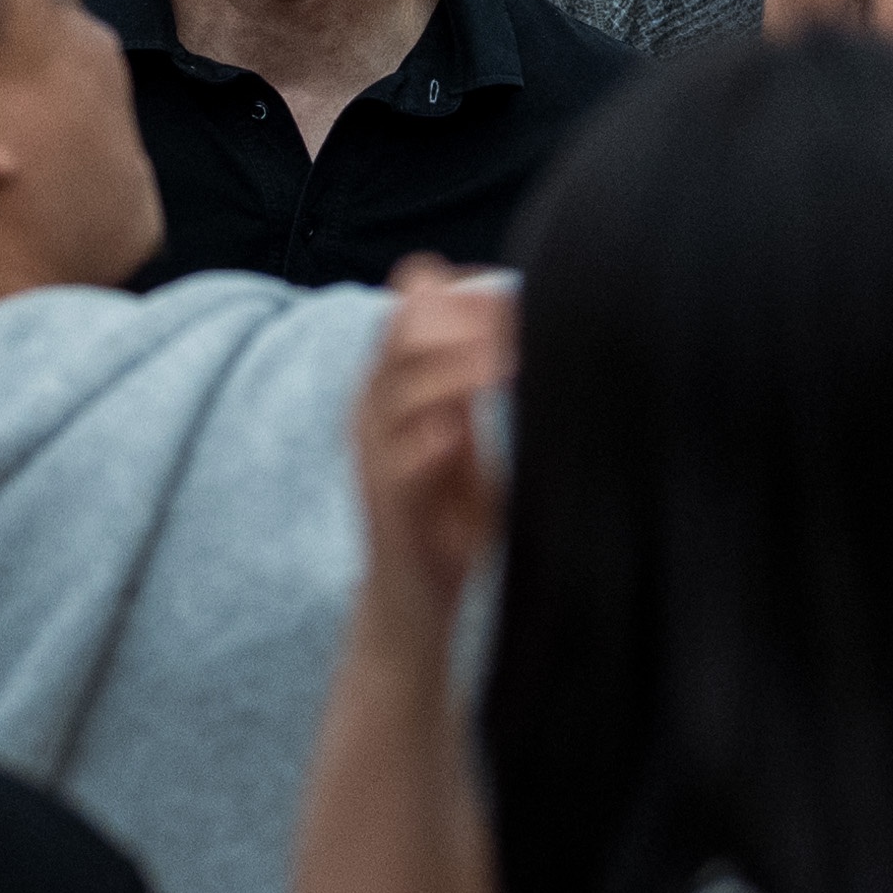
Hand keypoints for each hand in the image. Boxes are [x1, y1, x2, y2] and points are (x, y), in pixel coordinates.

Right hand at [345, 258, 513, 624]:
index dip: (461, 289)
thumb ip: (477, 377)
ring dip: (455, 369)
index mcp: (396, 383)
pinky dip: (428, 442)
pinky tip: (458, 435)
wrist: (413, 603)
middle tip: (515, 332)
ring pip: (398, 385)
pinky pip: (398, 462)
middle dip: (462, 318)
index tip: (515, 299)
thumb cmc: (447, 516)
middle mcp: (378, 408)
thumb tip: (513, 315)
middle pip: (401, 325)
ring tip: (504, 369)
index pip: (412, 299)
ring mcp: (377, 454)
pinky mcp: (388, 504)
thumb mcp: (465, 431)